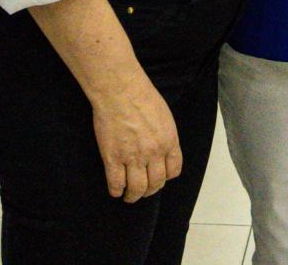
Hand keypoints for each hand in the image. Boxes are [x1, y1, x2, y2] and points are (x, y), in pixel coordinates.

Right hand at [88, 76, 182, 201]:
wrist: (120, 90)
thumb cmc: (141, 95)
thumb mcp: (164, 115)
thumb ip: (165, 134)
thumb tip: (162, 147)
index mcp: (169, 141)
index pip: (173, 171)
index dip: (165, 178)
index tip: (159, 178)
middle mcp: (154, 153)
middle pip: (156, 183)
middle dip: (149, 190)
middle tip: (143, 191)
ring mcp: (133, 157)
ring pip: (137, 188)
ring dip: (133, 196)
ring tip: (129, 196)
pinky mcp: (113, 158)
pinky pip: (116, 183)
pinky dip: (116, 190)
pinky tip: (115, 190)